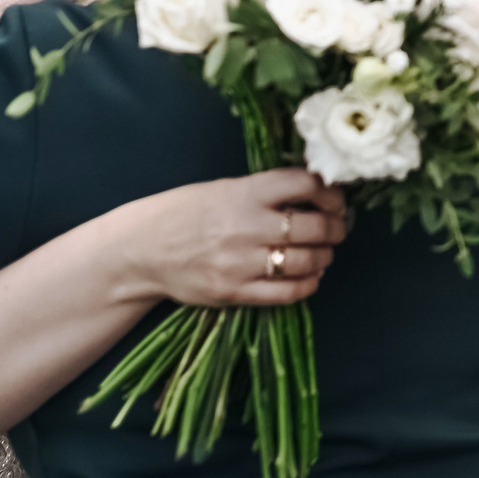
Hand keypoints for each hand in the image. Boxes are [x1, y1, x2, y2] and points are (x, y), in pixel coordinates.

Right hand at [112, 169, 350, 307]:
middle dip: (335, 228)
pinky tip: (310, 276)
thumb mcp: (224, 189)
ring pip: (306, 261)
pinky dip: (308, 284)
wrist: (141, 250)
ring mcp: (241, 263)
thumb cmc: (185, 213)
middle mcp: (246, 226)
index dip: (331, 192)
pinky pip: (286, 293)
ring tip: (324, 252)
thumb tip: (316, 193)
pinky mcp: (234, 292)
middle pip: (314, 227)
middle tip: (338, 228)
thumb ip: (266, 192)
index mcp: (244, 192)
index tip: (336, 200)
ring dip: (325, 256)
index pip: (305, 185)